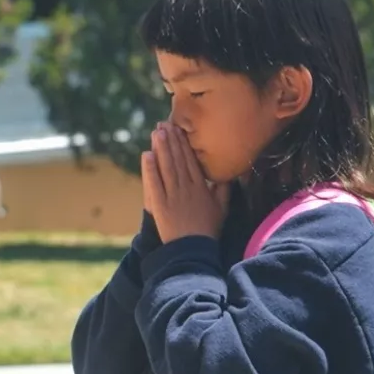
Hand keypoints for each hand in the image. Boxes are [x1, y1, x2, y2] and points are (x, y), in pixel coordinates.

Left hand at [141, 122, 227, 242]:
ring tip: (156, 132)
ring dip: (161, 148)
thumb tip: (226, 174)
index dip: (184, 144)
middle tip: (164, 123)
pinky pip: (154, 183)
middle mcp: (187, 188)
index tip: (179, 129)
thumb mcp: (221, 209)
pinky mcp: (160, 205)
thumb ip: (223, 190)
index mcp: (201, 187)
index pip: (191, 160)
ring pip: (166, 167)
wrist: (193, 250)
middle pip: (178, 159)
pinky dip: (150, 169)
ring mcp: (173, 195)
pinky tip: (146, 155)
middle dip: (171, 140)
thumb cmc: (208, 230)